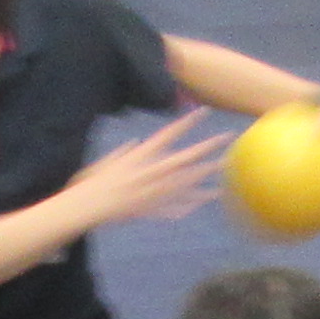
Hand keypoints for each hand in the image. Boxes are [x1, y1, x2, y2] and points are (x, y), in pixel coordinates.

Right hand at [64, 111, 226, 233]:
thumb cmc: (95, 181)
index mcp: (143, 154)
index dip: (188, 121)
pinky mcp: (157, 207)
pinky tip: (207, 198)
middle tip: (227, 137)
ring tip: (224, 168)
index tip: (204, 111)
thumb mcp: (110, 160)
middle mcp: (155, 170)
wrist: (92, 205)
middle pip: (187, 156)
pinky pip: (179, 204)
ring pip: (189, 181)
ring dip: (207, 174)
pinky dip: (192, 201)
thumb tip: (136, 143)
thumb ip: (125, 151)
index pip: (170, 133)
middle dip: (208, 146)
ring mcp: (158, 189)